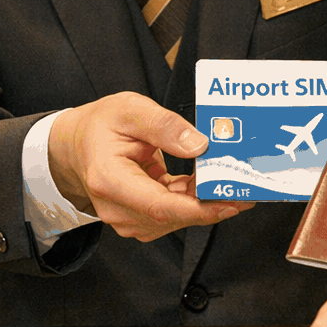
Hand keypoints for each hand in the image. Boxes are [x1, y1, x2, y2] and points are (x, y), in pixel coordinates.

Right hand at [48, 91, 253, 240]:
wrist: (78, 142)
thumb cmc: (101, 124)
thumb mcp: (131, 109)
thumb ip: (164, 125)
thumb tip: (198, 145)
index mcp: (110, 181)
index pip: (160, 206)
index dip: (199, 208)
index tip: (231, 201)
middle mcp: (116, 207)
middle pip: (172, 215)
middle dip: (212, 203)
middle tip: (247, 187)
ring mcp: (126, 217)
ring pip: (175, 217)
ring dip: (205, 201)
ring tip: (233, 180)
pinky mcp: (138, 217)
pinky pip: (172, 212)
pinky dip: (194, 199)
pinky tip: (211, 183)